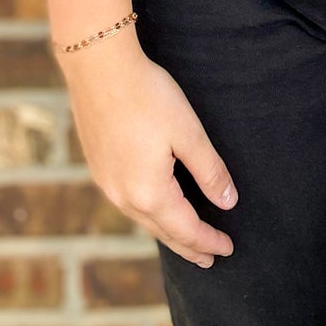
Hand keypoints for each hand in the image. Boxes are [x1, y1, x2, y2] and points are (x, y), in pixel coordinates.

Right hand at [60, 32, 238, 268]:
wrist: (97, 67)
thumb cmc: (147, 95)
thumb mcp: (188, 132)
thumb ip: (209, 170)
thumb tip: (227, 201)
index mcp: (150, 192)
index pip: (186, 229)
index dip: (209, 241)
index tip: (228, 249)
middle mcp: (124, 196)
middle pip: (163, 232)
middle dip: (188, 246)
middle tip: (208, 259)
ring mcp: (107, 183)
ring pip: (143, 219)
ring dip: (167, 232)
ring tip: (184, 239)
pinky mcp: (98, 166)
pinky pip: (128, 203)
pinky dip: (148, 214)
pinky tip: (153, 206)